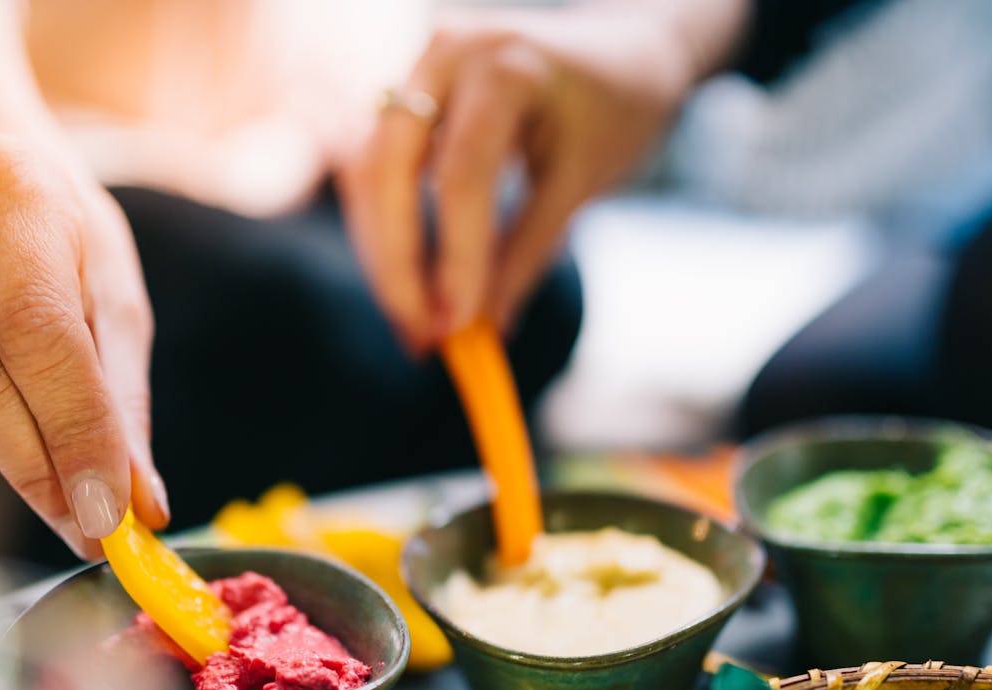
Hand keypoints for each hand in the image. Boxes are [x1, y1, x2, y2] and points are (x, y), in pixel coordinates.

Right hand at [0, 134, 169, 557]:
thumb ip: (123, 399)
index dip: (73, 432)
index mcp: (12, 187)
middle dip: (33, 464)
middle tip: (82, 522)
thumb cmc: (62, 241)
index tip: (106, 517)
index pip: (36, 331)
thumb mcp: (112, 296)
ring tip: (8, 405)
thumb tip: (140, 508)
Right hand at [339, 0, 744, 351]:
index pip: (461, 172)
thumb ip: (527, 254)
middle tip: (420, 338)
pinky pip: (376, 168)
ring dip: (383, 256)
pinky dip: (388, 232)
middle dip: (395, 263)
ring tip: (415, 328)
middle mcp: (447, 52)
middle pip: (387, 168)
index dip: (453, 256)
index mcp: (506, 64)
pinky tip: (409, 289)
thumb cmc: (616, 109)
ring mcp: (418, 66)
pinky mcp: (407, 91)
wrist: (623, 50)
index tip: (457, 326)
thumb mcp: (582, 183)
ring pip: (368, 173)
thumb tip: (484, 330)